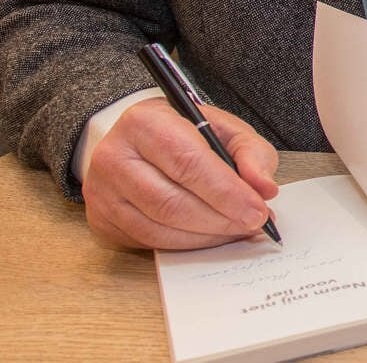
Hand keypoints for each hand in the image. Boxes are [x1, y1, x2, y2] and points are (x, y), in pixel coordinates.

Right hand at [82, 98, 278, 249]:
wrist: (138, 140)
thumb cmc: (184, 132)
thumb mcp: (224, 128)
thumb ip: (251, 153)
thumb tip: (265, 188)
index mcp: (144, 122)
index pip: (187, 163)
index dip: (226, 191)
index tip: (258, 210)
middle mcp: (114, 156)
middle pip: (171, 201)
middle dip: (220, 218)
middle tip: (253, 224)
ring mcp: (102, 191)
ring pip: (159, 227)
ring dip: (206, 236)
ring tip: (237, 230)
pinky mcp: (101, 219)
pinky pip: (148, 241)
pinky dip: (186, 244)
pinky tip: (210, 236)